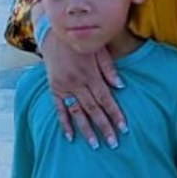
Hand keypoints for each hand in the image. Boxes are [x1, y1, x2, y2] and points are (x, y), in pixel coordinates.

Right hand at [41, 27, 125, 147]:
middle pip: (93, 109)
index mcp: (90, 73)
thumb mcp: (97, 49)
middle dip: (104, 127)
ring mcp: (64, 86)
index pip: (105, 98)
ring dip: (86, 130)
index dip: (115, 114)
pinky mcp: (54, 88)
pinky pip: (59, 109)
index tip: (124, 128)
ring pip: (77, 112)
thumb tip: (122, 86)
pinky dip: (64, 123)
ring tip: (95, 145)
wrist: (53, 32)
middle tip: (113, 144)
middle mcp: (76, 82)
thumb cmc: (79, 41)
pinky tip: (70, 137)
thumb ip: (109, 68)